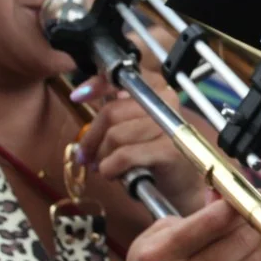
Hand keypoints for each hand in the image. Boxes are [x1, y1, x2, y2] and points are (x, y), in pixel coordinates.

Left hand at [75, 75, 208, 215]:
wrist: (182, 184)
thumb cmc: (154, 154)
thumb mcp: (133, 126)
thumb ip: (115, 109)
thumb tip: (82, 97)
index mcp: (158, 88)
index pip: (123, 77)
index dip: (98, 85)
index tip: (77, 96)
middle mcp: (166, 100)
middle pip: (112, 112)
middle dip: (92, 137)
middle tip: (85, 155)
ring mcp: (169, 124)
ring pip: (116, 135)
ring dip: (102, 156)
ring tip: (103, 167)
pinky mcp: (169, 149)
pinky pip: (125, 155)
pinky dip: (111, 167)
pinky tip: (112, 174)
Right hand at [107, 199, 260, 260]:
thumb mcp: (154, 239)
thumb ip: (193, 217)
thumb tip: (232, 196)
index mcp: (159, 257)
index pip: (212, 222)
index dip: (239, 205)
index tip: (252, 198)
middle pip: (240, 242)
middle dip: (252, 226)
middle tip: (253, 223)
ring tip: (252, 247)